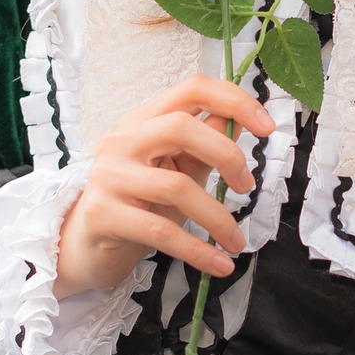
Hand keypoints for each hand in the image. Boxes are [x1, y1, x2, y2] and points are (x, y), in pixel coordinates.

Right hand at [54, 74, 273, 298]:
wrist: (85, 248)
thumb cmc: (138, 204)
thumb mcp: (176, 170)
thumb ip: (205, 144)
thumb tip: (243, 119)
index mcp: (143, 120)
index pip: (191, 89)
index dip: (234, 100)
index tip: (269, 126)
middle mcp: (122, 140)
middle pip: (181, 126)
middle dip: (226, 154)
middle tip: (246, 187)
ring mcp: (109, 176)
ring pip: (175, 186)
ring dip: (217, 217)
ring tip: (237, 242)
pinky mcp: (103, 215)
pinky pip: (161, 232)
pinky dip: (198, 251)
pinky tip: (219, 264)